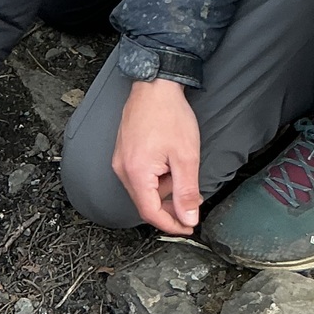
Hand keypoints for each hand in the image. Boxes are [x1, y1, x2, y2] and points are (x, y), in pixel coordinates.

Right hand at [111, 79, 201, 233]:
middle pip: (145, 203)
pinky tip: (171, 165)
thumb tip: (188, 217)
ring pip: (143, 190)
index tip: (188, 227)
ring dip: (165, 190)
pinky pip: (139, 177)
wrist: (154, 86)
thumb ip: (186, 192)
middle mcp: (123, 169)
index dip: (171, 225)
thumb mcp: (185, 157)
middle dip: (170, 206)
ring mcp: (120, 160)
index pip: (151, 213)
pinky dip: (157, 179)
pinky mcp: (123, 153)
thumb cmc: (168, 115)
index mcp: (136, 173)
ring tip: (183, 173)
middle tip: (192, 200)